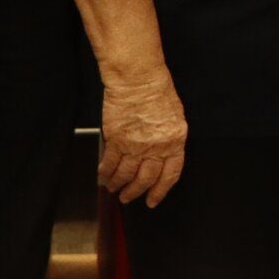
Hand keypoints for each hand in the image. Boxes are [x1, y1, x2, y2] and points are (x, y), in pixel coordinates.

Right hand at [97, 64, 187, 206]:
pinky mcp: (116, 140)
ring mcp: (135, 145)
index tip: (152, 200)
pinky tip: (103, 175)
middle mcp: (156, 146)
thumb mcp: (174, 117)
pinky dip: (105, 172)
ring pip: (125, 175)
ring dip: (118, 185)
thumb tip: (162, 156)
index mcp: (175, 141)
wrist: (138, 78)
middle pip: (145, 179)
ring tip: (113, 188)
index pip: (170, 174)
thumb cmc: (156, 90)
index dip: (160, 191)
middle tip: (128, 197)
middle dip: (135, 192)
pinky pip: (110, 163)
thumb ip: (170, 139)